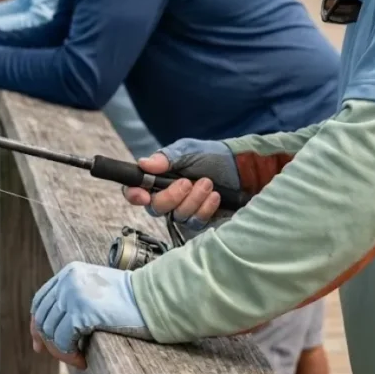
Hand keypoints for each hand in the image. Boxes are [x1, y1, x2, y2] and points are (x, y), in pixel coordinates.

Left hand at [30, 262, 151, 369]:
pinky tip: (83, 361)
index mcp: (70, 272)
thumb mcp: (97, 291)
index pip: (41, 300)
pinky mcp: (82, 312)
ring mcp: (73, 295)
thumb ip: (74, 300)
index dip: (37, 325)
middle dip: (49, 343)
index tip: (40, 346)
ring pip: (50, 332)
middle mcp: (68, 281)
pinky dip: (70, 356)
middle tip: (67, 357)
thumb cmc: (131, 300)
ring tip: (79, 359)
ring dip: (62, 352)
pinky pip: (63, 342)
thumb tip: (50, 330)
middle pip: (43, 318)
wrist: (154, 299)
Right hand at [123, 138, 239, 230]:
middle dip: (171, 196)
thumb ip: (166, 158)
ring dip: (194, 199)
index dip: (134, 195)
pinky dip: (205, 208)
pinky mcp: (199, 222)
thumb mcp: (188, 151)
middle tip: (187, 182)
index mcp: (158, 179)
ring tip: (208, 183)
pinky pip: (195, 222)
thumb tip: (144, 163)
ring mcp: (183, 212)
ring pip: (177, 216)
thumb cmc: (212, 157)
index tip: (143, 195)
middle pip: (155, 208)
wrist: (241, 168)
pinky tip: (215, 196)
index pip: (135, 192)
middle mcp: (167, 198)